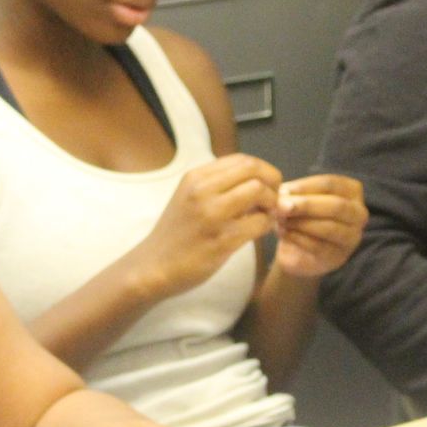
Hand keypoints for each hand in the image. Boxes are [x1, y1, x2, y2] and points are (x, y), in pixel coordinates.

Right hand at [132, 154, 282, 296]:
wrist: (153, 267)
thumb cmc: (176, 234)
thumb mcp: (188, 197)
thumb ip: (217, 185)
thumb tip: (255, 178)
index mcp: (195, 177)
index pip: (243, 160)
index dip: (264, 170)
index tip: (267, 186)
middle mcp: (202, 191)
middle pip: (254, 170)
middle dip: (273, 182)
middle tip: (274, 199)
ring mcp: (212, 215)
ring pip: (259, 191)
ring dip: (272, 203)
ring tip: (267, 215)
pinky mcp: (221, 240)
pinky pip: (259, 223)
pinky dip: (267, 224)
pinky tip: (260, 230)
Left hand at [272, 175, 367, 277]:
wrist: (297, 250)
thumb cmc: (301, 216)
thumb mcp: (298, 199)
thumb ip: (293, 195)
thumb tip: (283, 196)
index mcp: (352, 191)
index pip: (331, 184)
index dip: (306, 186)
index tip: (283, 190)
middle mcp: (358, 214)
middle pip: (336, 205)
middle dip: (306, 205)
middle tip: (282, 206)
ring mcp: (351, 238)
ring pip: (329, 228)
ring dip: (300, 223)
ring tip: (280, 220)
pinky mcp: (337, 257)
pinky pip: (318, 246)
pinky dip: (297, 238)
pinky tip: (284, 233)